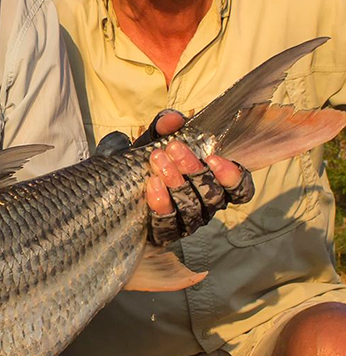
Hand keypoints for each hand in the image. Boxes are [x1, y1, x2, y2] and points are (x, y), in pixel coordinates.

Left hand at [96, 110, 254, 245]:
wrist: (114, 190)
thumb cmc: (146, 164)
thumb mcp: (153, 140)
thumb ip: (164, 126)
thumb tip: (171, 120)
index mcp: (212, 185)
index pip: (240, 189)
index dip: (232, 176)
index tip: (213, 157)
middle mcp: (205, 207)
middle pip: (212, 194)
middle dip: (192, 168)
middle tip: (172, 147)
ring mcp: (187, 223)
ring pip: (192, 208)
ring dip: (176, 182)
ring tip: (158, 161)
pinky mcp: (165, 235)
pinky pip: (169, 224)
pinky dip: (162, 203)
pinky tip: (152, 185)